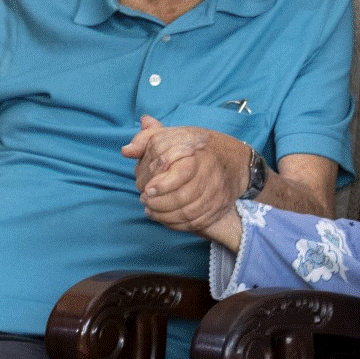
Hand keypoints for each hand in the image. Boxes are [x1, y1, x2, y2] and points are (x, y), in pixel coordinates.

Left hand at [121, 115, 246, 235]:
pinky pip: (195, 223)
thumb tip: (127, 151)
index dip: (162, 185)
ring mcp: (216, 195)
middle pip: (182, 197)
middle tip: (144, 200)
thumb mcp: (174, 135)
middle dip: (159, 203)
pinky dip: (175, 224)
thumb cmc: (197, 147)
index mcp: (200, 155)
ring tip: (150, 210)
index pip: (181, 174)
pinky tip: (163, 218)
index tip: (147, 189)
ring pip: (188, 213)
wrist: (233, 160)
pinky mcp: (217, 210)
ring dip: (164, 215)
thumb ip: (147, 140)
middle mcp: (211, 176)